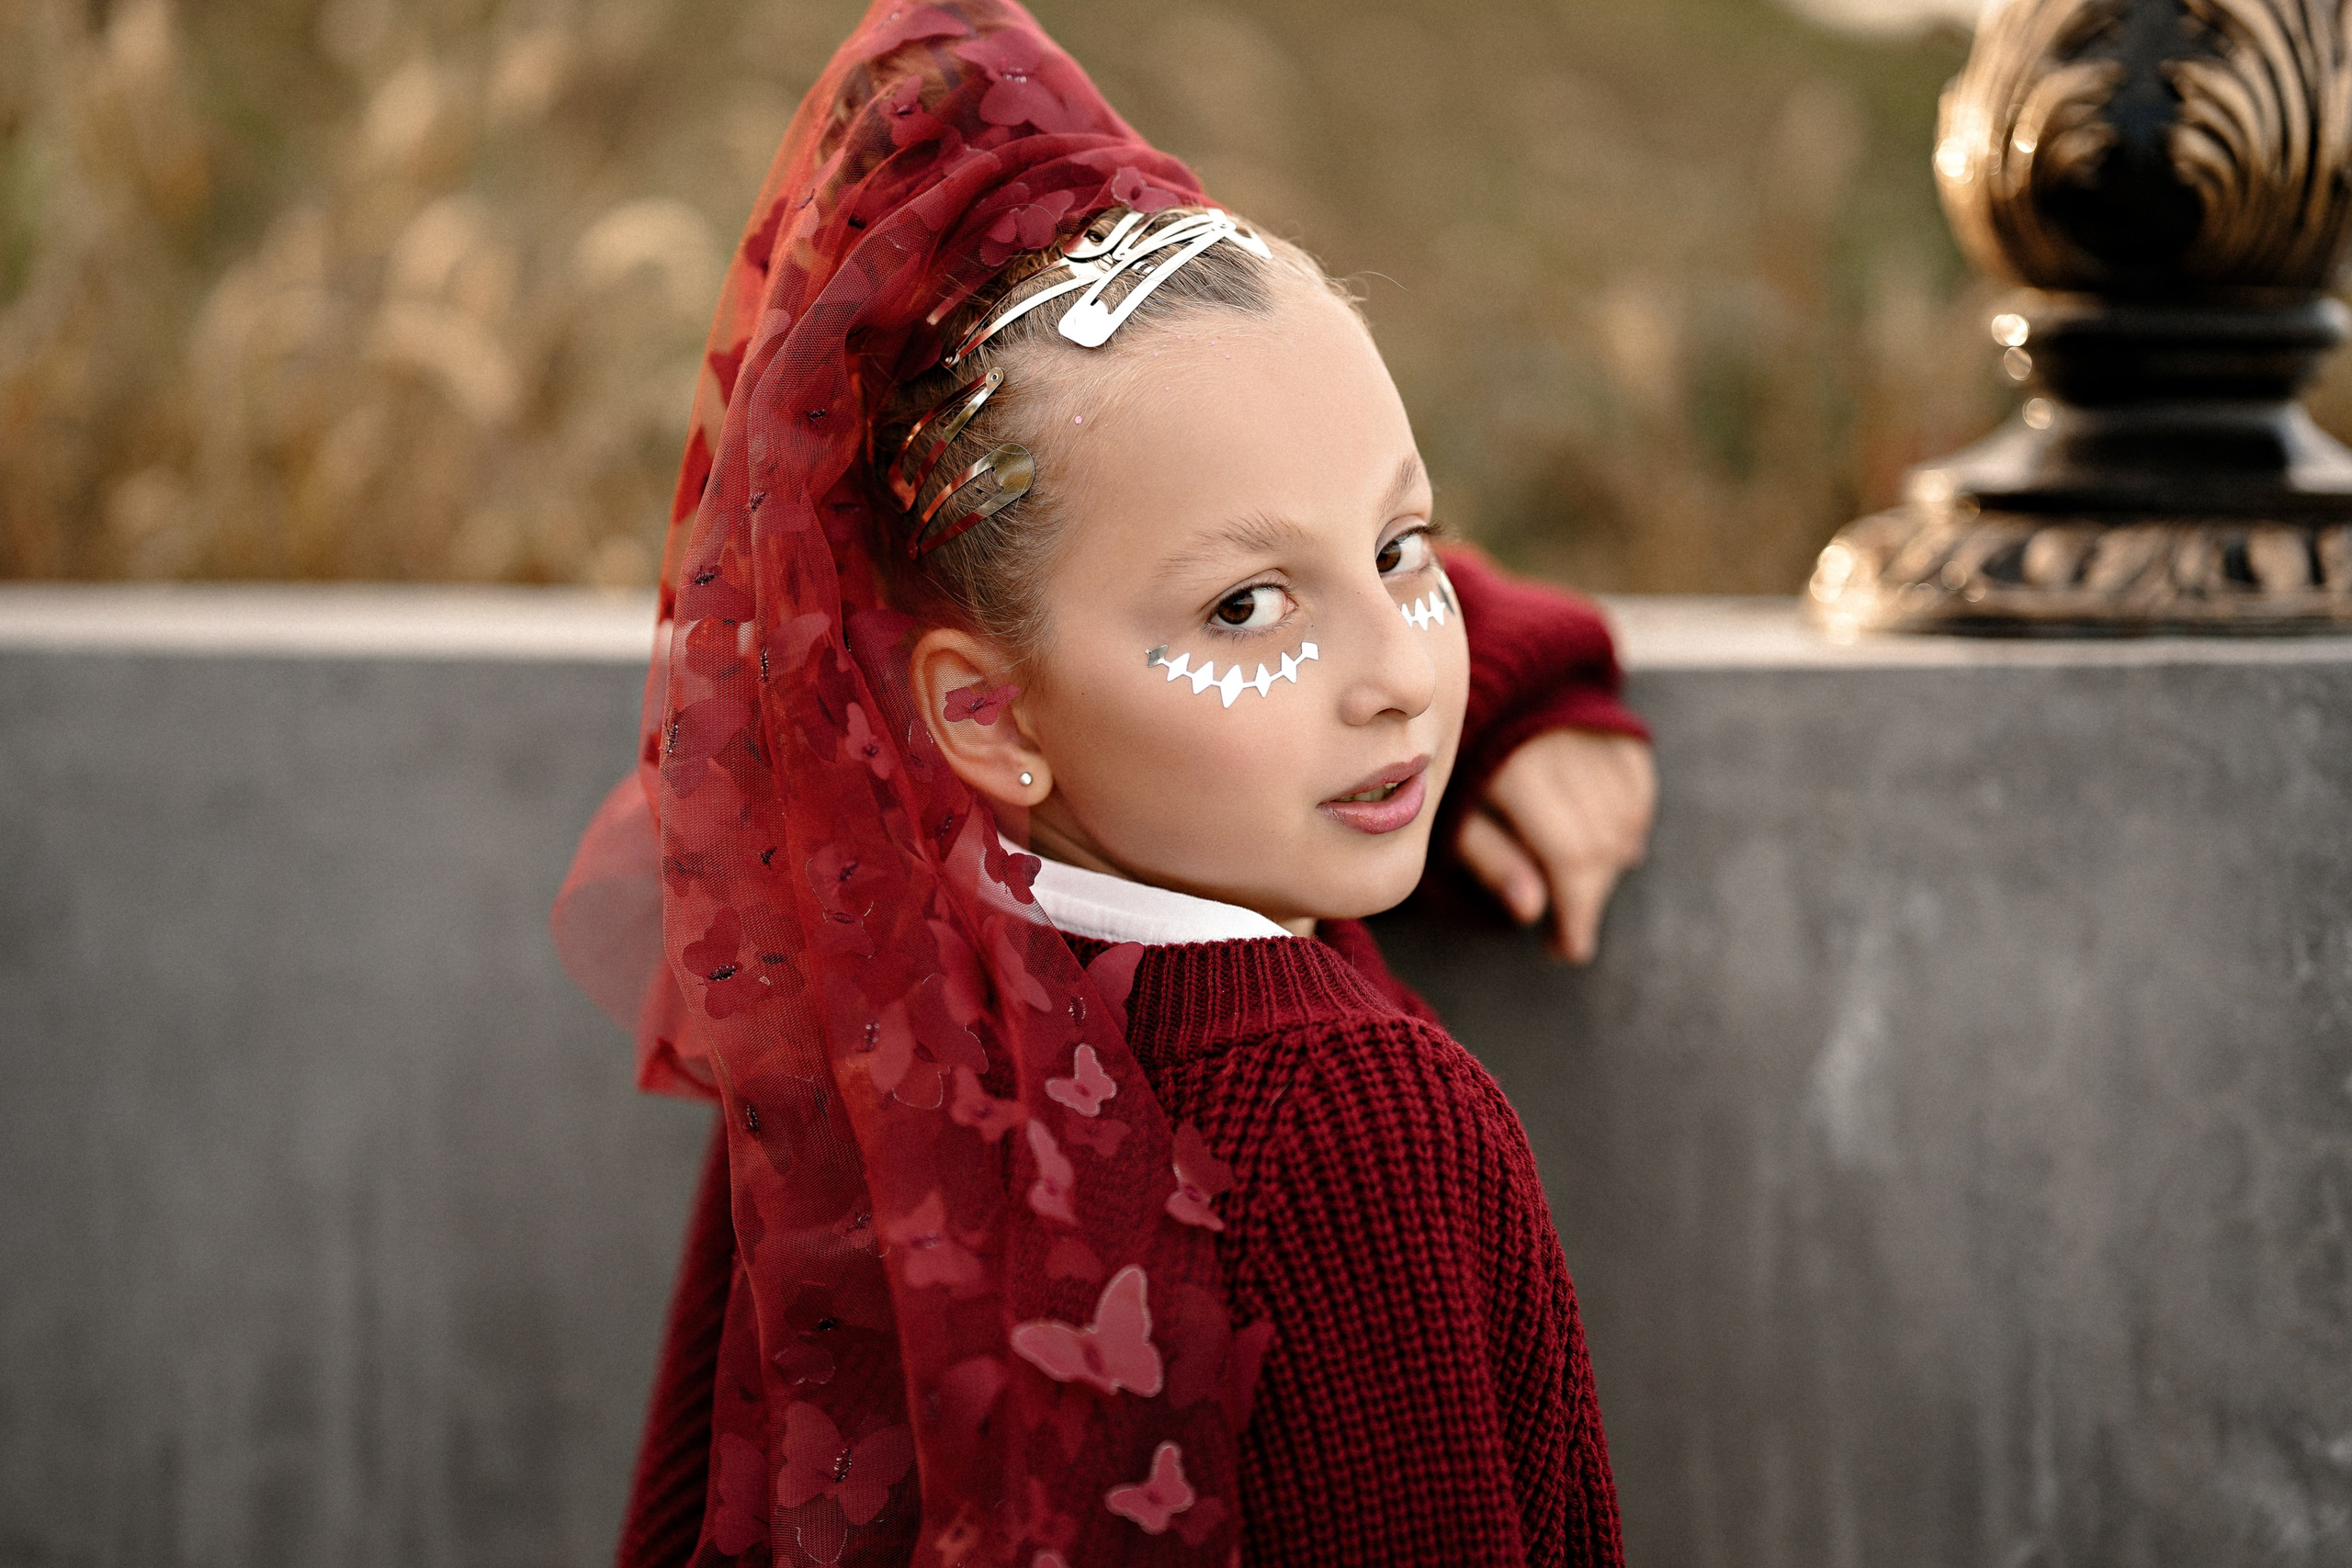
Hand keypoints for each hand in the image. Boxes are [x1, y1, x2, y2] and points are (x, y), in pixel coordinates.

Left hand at [1456, 729, 1655, 963]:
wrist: (1486, 695)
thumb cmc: (1461, 769)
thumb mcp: (1456, 816)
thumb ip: (1492, 859)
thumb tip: (1530, 911)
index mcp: (1517, 771)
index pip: (1571, 854)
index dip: (1577, 910)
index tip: (1568, 949)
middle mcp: (1564, 746)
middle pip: (1603, 844)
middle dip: (1590, 896)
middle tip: (1569, 925)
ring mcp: (1596, 734)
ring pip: (1626, 823)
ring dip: (1611, 866)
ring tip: (1579, 884)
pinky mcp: (1619, 730)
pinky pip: (1640, 793)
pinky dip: (1630, 828)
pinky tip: (1610, 846)